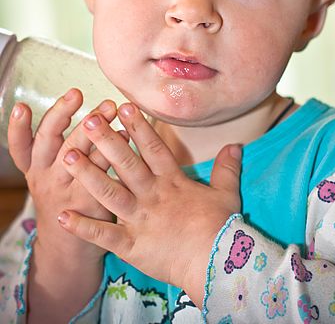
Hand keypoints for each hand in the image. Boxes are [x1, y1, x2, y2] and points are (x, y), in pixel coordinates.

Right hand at [8, 89, 128, 262]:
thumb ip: (58, 144)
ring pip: (75, 155)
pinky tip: (127, 135)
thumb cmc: (63, 197)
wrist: (69, 248)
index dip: (18, 128)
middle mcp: (46, 177)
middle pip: (49, 142)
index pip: (20, 146)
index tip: (22, 107)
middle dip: (62, 114)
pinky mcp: (89, 203)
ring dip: (92, 130)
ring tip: (108, 108)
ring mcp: (66, 191)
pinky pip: (102, 173)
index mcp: (34, 168)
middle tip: (77, 93)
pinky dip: (113, 152)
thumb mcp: (49, 173)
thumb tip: (76, 103)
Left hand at [57, 102, 241, 306]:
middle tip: (89, 121)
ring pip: (109, 193)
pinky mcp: (131, 246)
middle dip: (106, 141)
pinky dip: (83, 227)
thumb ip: (227, 167)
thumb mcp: (227, 193)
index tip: (124, 106)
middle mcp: (152, 196)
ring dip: (88, 175)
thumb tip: (236, 144)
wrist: (216, 263)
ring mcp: (139, 220)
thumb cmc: (221, 228)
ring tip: (68, 157)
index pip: (153, 148)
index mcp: (173, 182)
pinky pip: (103, 235)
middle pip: (126, 164)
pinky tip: (62, 215)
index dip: (138, 126)